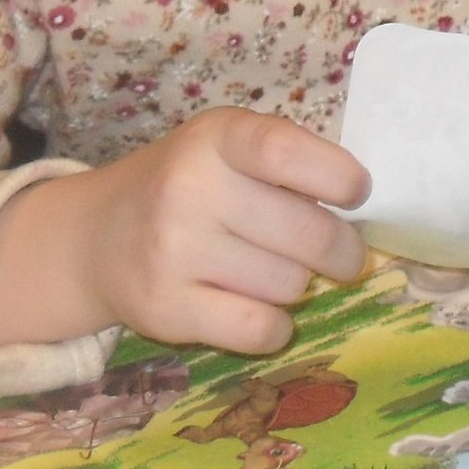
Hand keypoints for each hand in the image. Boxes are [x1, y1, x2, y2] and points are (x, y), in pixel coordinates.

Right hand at [0, 108, 367, 355]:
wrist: (97, 236)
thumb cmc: (190, 184)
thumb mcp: (228, 147)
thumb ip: (290, 162)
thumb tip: (371, 211)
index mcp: (216, 138)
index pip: (285, 151)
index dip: (337, 176)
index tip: (357, 194)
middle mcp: (189, 189)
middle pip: (308, 234)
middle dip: (339, 250)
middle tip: (339, 254)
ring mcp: (173, 251)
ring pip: (289, 285)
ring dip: (297, 285)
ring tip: (270, 271)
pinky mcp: (165, 309)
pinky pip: (260, 330)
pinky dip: (276, 327)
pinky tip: (263, 311)